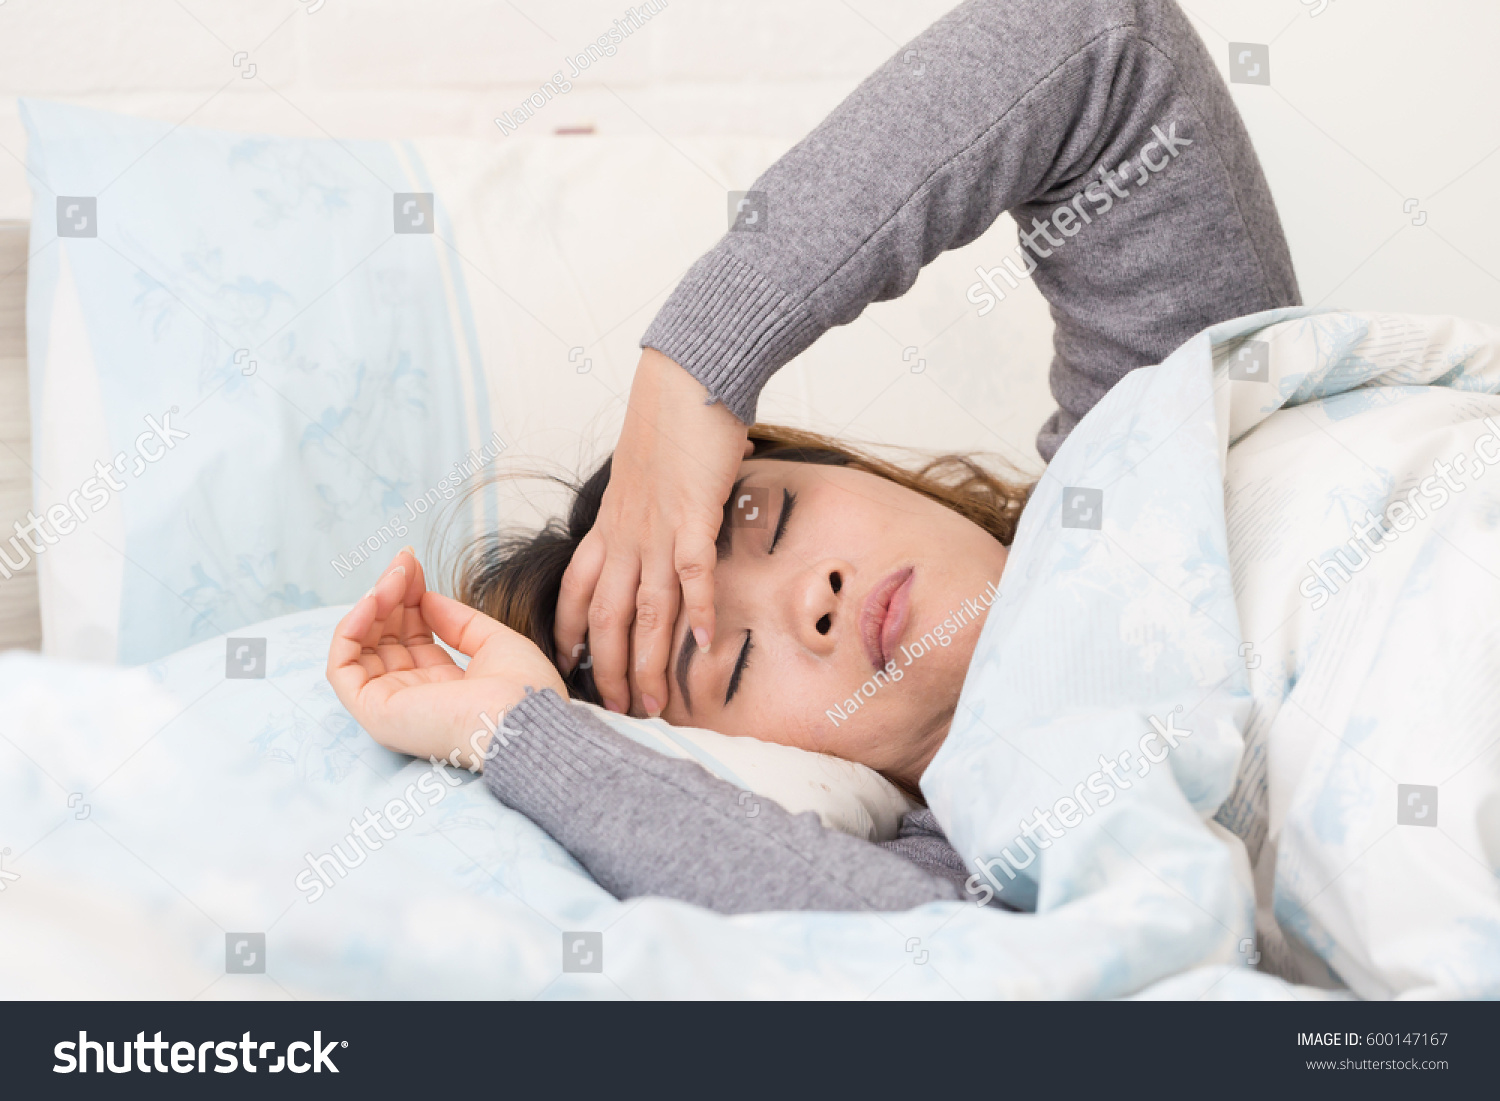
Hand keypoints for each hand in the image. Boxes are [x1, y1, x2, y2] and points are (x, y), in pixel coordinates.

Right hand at [327, 548, 565, 769]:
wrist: (525, 721)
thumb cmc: (523, 690)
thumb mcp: (493, 642)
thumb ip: (457, 621)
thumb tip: (426, 597)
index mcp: (444, 686)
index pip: (412, 636)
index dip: (409, 597)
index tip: (413, 562)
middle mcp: (415, 696)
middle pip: (386, 637)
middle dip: (391, 594)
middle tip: (403, 560)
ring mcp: (392, 706)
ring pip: (362, 648)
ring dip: (372, 605)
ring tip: (392, 578)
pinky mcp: (375, 713)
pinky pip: (342, 667)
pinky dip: (349, 630)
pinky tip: (372, 601)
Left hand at [554, 347, 748, 715]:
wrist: (685, 378)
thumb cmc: (669, 422)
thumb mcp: (642, 476)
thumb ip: (647, 512)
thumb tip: (665, 533)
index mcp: (609, 524)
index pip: (578, 592)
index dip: (572, 635)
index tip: (569, 671)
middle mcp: (625, 534)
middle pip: (608, 617)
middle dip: (607, 670)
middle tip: (614, 712)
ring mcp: (657, 527)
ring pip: (646, 609)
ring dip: (648, 661)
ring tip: (652, 703)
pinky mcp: (692, 513)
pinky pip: (693, 572)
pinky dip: (698, 610)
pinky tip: (704, 646)